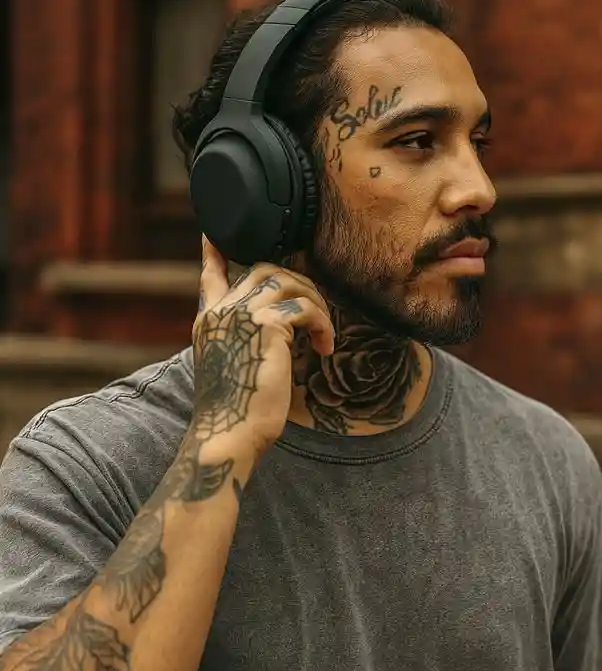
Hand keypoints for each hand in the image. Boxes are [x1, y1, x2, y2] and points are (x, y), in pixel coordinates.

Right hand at [190, 239, 334, 459]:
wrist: (230, 435)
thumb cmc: (236, 413)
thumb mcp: (233, 367)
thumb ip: (242, 339)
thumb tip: (275, 330)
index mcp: (208, 320)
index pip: (210, 275)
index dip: (214, 252)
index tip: (212, 235)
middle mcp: (221, 311)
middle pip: (262, 269)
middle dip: (295, 282)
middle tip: (314, 312)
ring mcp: (242, 314)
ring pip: (288, 282)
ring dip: (314, 304)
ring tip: (323, 335)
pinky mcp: (267, 326)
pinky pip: (305, 307)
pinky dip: (321, 324)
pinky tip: (324, 347)